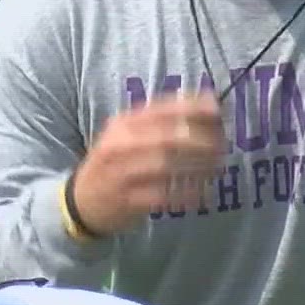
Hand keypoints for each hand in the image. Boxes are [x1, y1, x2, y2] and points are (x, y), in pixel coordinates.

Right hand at [68, 93, 224, 235]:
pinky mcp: (126, 201)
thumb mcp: (128, 134)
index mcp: (123, 124)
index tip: (218, 110)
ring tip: (217, 168)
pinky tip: (202, 193)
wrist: (82, 201)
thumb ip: (163, 119)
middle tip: (223, 145)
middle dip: (200, 140)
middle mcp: (119, 145)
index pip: (161, 109)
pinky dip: (186, 194)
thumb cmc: (116, 162)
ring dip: (197, 167)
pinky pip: (162, 196)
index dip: (192, 108)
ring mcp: (121, 174)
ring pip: (165, 166)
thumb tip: (209, 103)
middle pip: (166, 137)